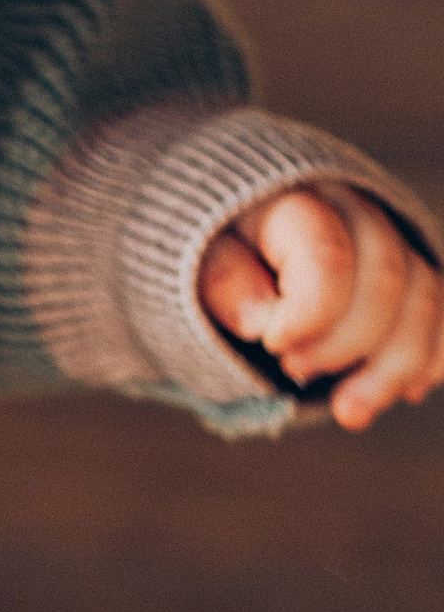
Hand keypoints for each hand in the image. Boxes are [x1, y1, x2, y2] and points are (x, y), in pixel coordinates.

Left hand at [198, 184, 443, 430]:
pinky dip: (431, 356)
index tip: (274, 345)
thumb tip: (261, 321)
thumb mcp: (191, 256)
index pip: (327, 253)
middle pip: (386, 276)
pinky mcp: (410, 270)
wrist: (232, 229)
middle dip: (348, 344)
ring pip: (424, 297)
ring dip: (395, 367)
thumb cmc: (206, 246)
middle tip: (295, 373)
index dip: (311, 312)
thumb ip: (223, 280)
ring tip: (349, 413)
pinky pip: (442, 311)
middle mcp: (354, 207)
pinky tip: (404, 392)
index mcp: (293, 197)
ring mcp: (390, 236)